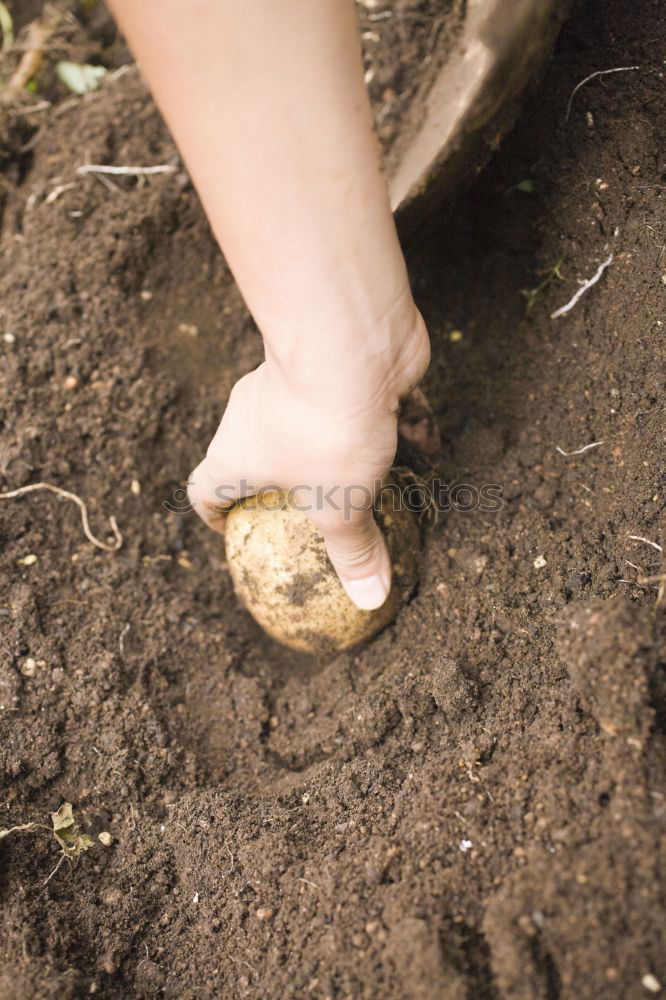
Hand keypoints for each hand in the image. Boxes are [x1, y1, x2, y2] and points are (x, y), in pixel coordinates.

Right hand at [187, 309, 436, 609]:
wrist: (352, 342)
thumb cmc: (326, 431)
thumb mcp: (341, 507)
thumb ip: (352, 552)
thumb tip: (368, 598)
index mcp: (238, 455)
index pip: (206, 489)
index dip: (214, 514)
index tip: (234, 532)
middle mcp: (258, 417)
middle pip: (259, 455)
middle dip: (285, 483)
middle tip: (311, 512)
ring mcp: (300, 387)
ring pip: (318, 426)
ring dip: (346, 453)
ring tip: (377, 485)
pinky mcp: (346, 369)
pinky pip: (369, 403)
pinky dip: (394, 423)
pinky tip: (427, 446)